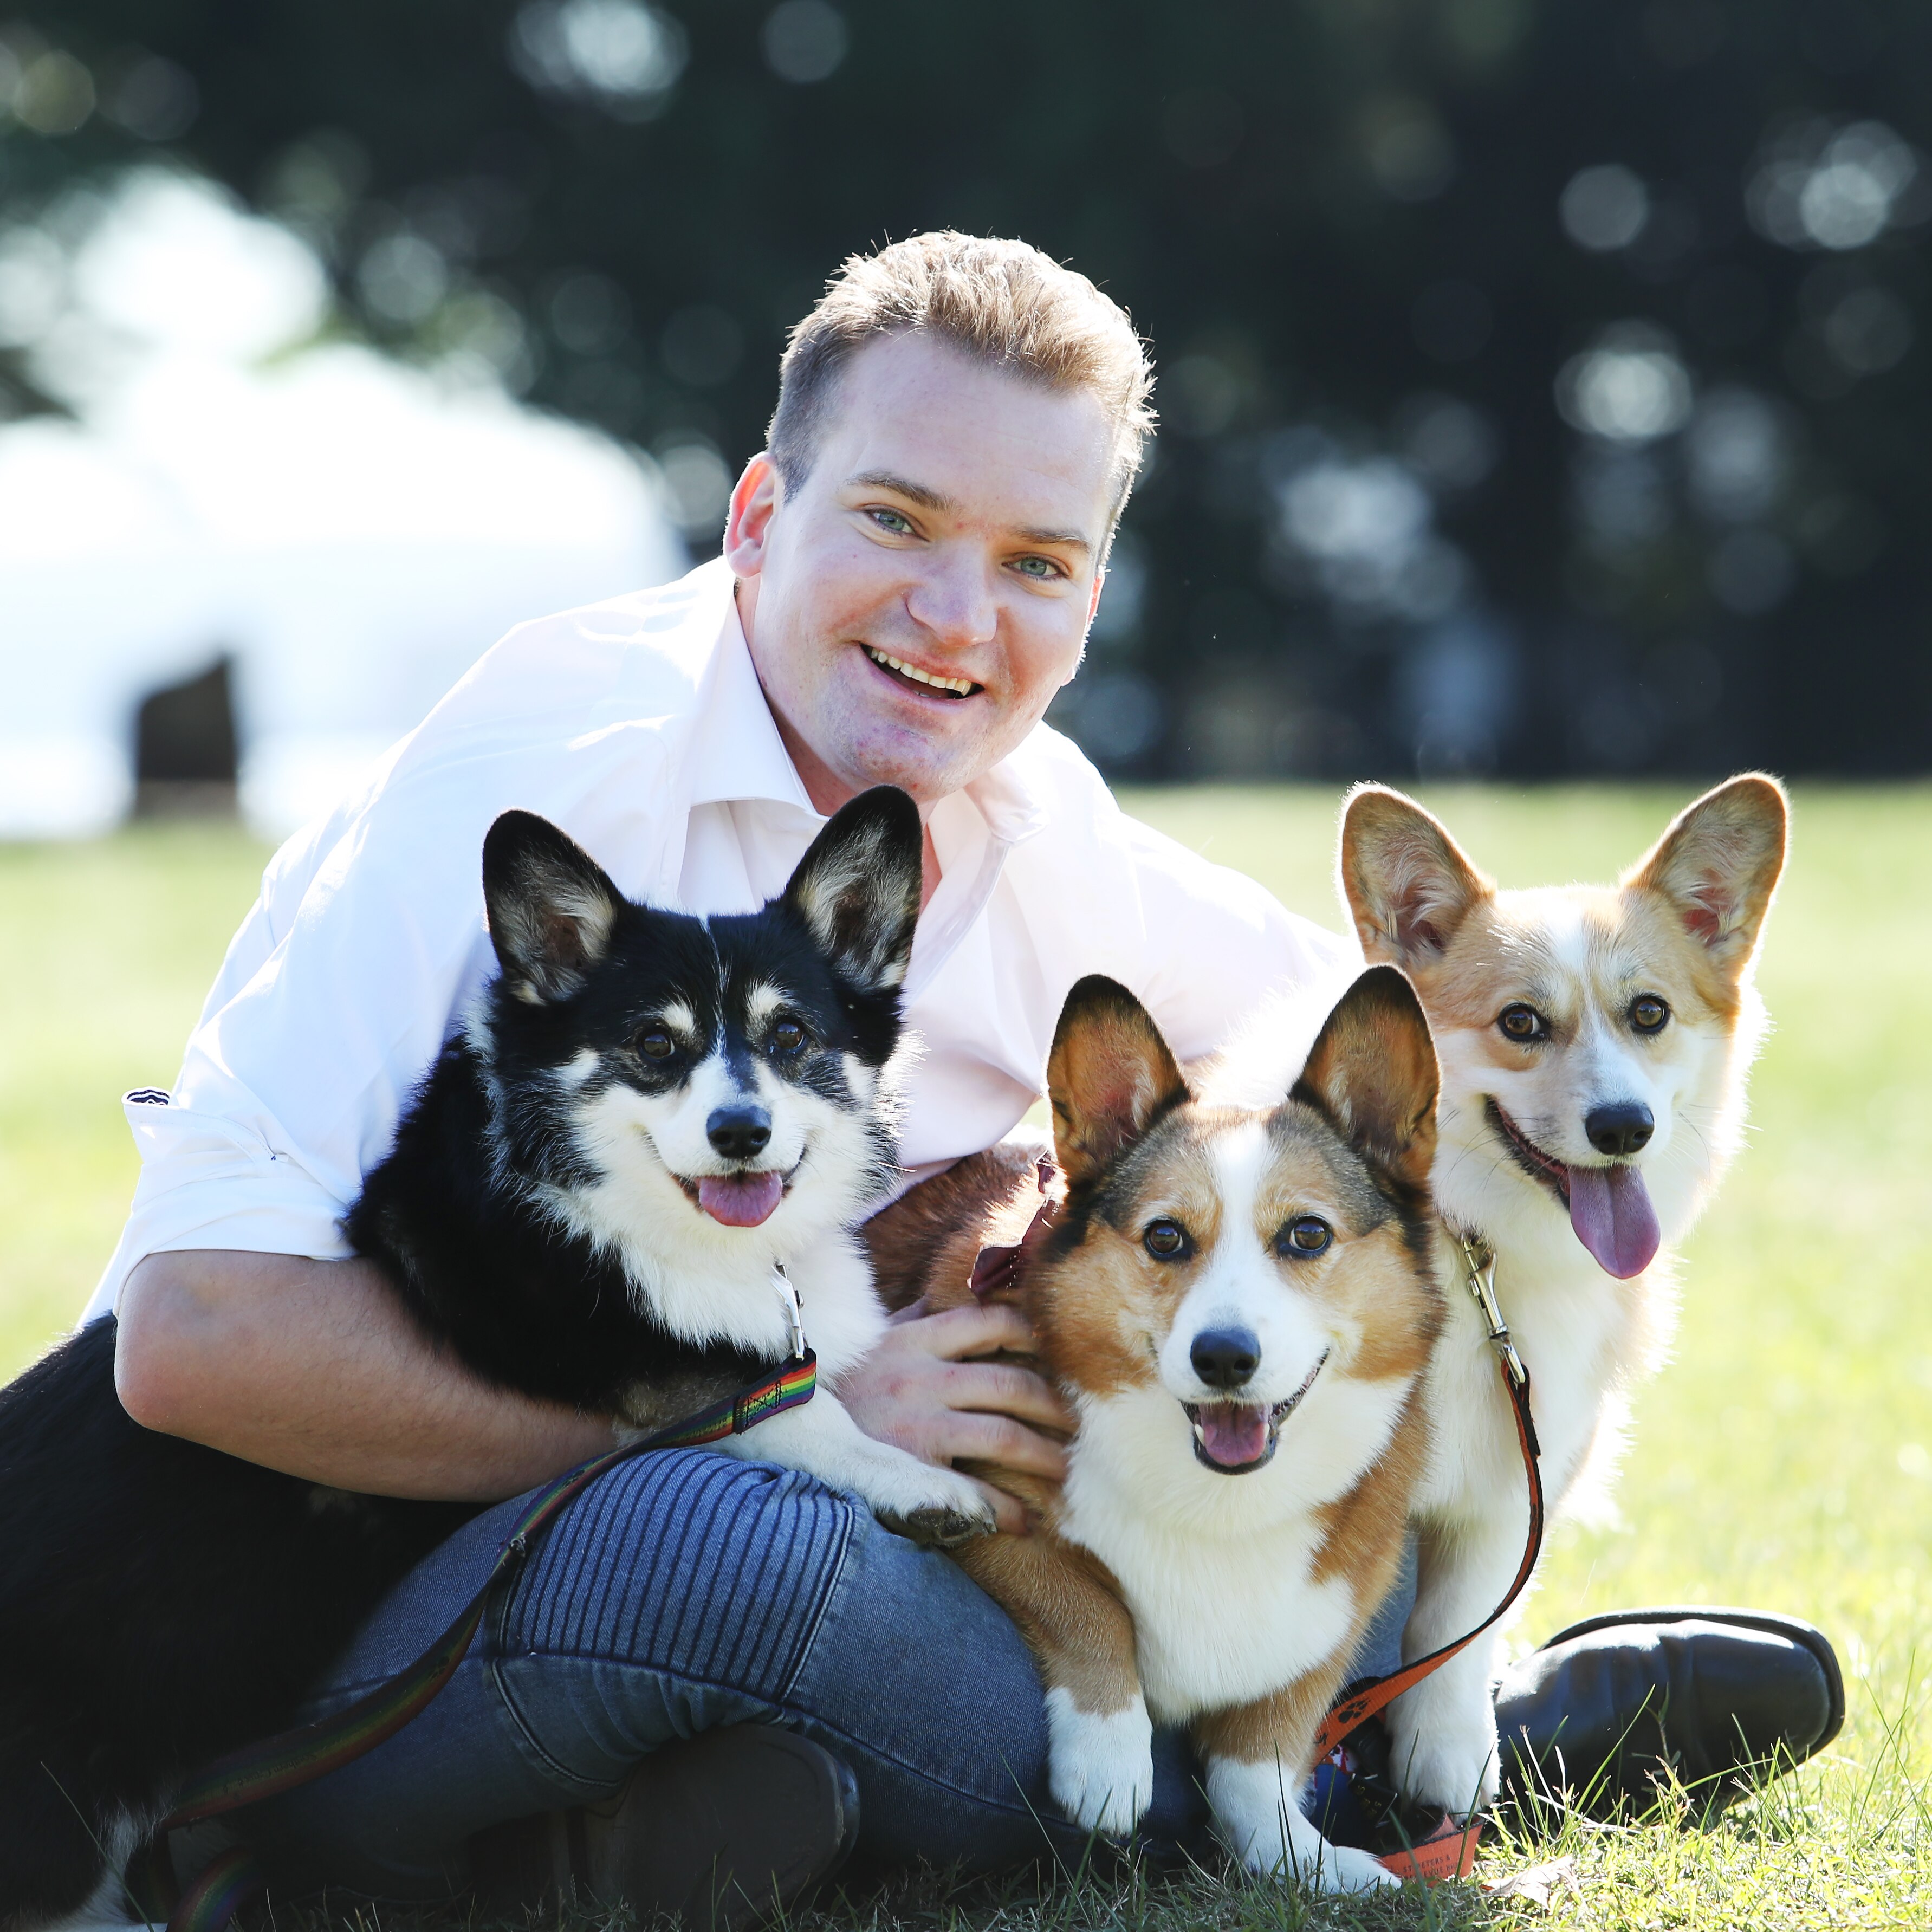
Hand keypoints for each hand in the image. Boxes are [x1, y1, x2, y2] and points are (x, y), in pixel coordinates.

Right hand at [837, 1301, 1072, 1533]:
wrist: (778, 1427)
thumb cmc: (836, 1387)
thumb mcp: (870, 1342)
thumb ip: (912, 1320)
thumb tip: (950, 1298)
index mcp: (913, 1339)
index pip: (990, 1322)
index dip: (1033, 1333)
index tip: (1058, 1350)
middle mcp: (918, 1376)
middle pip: (1010, 1383)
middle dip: (1054, 1405)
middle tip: (1079, 1423)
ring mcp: (914, 1423)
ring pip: (1004, 1434)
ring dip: (1045, 1456)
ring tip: (1067, 1472)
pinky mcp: (907, 1470)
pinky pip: (974, 1491)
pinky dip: (1005, 1508)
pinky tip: (1023, 1520)